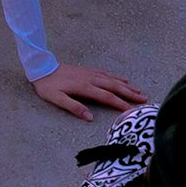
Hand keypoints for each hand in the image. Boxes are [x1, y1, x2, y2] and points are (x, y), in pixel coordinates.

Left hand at [34, 64, 153, 118]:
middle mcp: (91, 79)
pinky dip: (117, 77)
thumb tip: (89, 118)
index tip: (131, 110)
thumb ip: (74, 107)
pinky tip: (123, 80)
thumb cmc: (48, 86)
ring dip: (127, 85)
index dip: (119, 103)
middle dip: (130, 93)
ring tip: (139, 91)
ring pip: (113, 80)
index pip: (106, 97)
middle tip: (144, 99)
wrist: (42, 68)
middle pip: (114, 87)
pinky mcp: (88, 70)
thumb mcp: (57, 99)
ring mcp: (90, 73)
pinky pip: (107, 74)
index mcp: (84, 87)